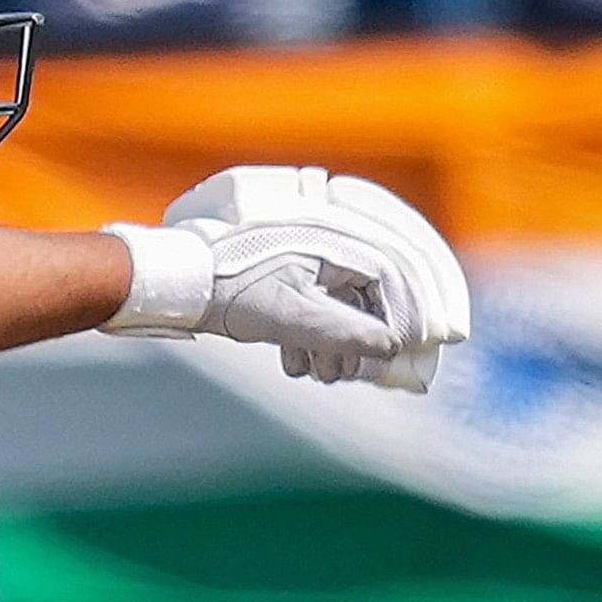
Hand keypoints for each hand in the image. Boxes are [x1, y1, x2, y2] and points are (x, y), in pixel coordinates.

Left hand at [103, 166, 471, 390]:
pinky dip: (318, 332)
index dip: (418, 312)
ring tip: (321, 374)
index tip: (429, 346)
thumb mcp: (293, 318)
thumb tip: (395, 347)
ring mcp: (312, 243)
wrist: (172, 276)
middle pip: (381, 285)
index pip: (400, 271)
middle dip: (374, 337)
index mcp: (337, 229)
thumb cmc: (229, 287)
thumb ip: (348, 333)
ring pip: (351, 297)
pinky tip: (298, 363)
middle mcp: (331, 226)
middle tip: (376, 374)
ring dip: (340, 344)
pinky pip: (325, 297)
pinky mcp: (293, 260)